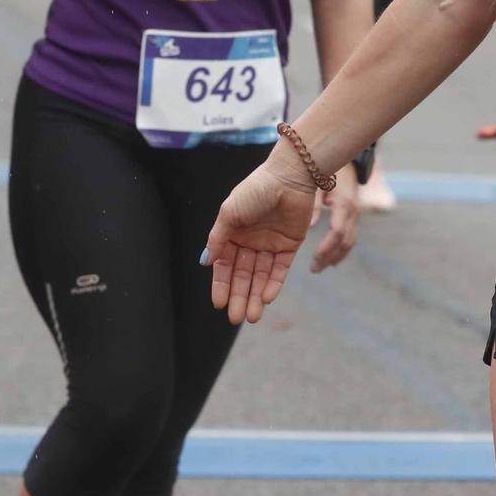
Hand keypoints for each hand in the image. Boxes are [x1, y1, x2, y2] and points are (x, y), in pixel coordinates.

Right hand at [204, 155, 321, 324]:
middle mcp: (250, 241)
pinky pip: (280, 269)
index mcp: (233, 233)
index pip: (224, 265)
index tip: (219, 303)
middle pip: (243, 275)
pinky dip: (274, 284)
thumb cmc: (256, 190)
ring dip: (256, 296)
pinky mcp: (289, 245)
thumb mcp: (229, 213)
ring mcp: (270, 244)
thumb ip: (218, 238)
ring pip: (261, 276)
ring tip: (251, 317)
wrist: (290, 176)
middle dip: (239, 296)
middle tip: (236, 318)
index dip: (221, 284)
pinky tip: (267, 298)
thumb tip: (206, 262)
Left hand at [310, 165, 360, 272]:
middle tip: (314, 269)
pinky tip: (330, 258)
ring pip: (350, 242)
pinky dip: (341, 250)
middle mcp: (353, 211)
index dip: (326, 248)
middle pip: (345, 242)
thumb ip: (314, 202)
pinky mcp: (353, 216)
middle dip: (330, 257)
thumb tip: (310, 226)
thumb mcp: (316, 181)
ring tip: (320, 267)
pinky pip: (350, 237)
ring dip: (336, 256)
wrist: (344, 159)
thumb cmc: (325, 169)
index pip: (338, 232)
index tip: (314, 260)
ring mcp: (356, 214)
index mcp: (344, 204)